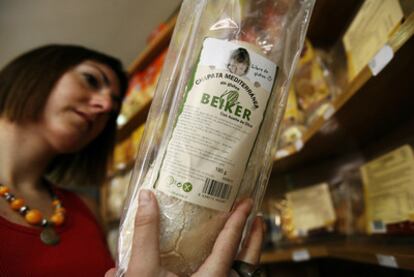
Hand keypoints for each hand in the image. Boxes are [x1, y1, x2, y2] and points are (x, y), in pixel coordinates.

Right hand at [105, 189, 263, 276]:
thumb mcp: (142, 270)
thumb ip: (145, 233)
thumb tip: (146, 197)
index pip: (230, 244)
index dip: (238, 220)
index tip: (246, 203)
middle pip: (248, 262)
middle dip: (255, 238)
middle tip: (257, 218)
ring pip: (241, 272)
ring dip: (246, 251)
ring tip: (247, 234)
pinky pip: (228, 276)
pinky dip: (232, 263)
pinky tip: (221, 256)